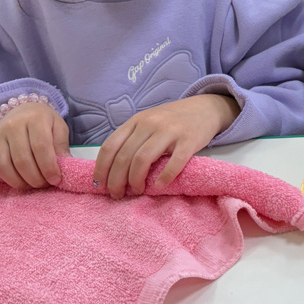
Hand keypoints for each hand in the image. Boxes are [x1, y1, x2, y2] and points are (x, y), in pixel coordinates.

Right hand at [0, 102, 69, 189]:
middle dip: (35, 178)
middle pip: (21, 159)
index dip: (49, 167)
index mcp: (34, 119)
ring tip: (30, 186)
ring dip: (17, 181)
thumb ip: (61, 145)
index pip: (41, 147)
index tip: (56, 179)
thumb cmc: (44, 122)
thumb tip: (64, 165)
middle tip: (44, 184)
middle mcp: (12, 125)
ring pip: (2, 165)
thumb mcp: (59, 127)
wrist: (24, 109)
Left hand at [93, 94, 240, 198]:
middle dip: (116, 181)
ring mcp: (169, 131)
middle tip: (117, 195)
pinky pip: (173, 162)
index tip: (99, 186)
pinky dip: (164, 177)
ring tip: (137, 191)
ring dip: (135, 181)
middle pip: (124, 156)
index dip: (101, 169)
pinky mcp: (189, 140)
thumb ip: (131, 139)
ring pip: (142, 159)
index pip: (110, 146)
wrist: (204, 108)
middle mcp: (149, 124)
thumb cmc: (172, 120)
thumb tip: (111, 170)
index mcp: (136, 121)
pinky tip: (159, 186)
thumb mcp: (148, 122)